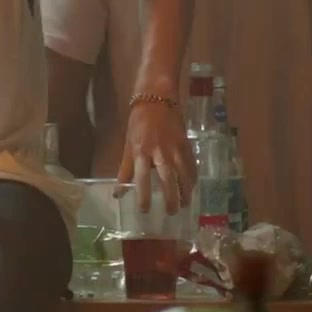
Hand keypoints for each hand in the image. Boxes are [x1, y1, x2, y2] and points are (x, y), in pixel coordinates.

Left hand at [115, 99, 195, 213]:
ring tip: (184, 205)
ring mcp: (175, 148)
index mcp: (141, 151)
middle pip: (167, 179)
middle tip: (171, 213)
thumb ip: (126, 168)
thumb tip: (118, 192)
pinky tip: (192, 188)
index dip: (143, 196)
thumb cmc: (138, 122)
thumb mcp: (128, 144)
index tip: (145, 211)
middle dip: (171, 198)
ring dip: (185, 191)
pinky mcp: (186, 144)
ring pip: (183, 174)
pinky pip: (191, 165)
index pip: (141, 178)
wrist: (157, 98)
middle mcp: (159, 151)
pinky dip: (192, 178)